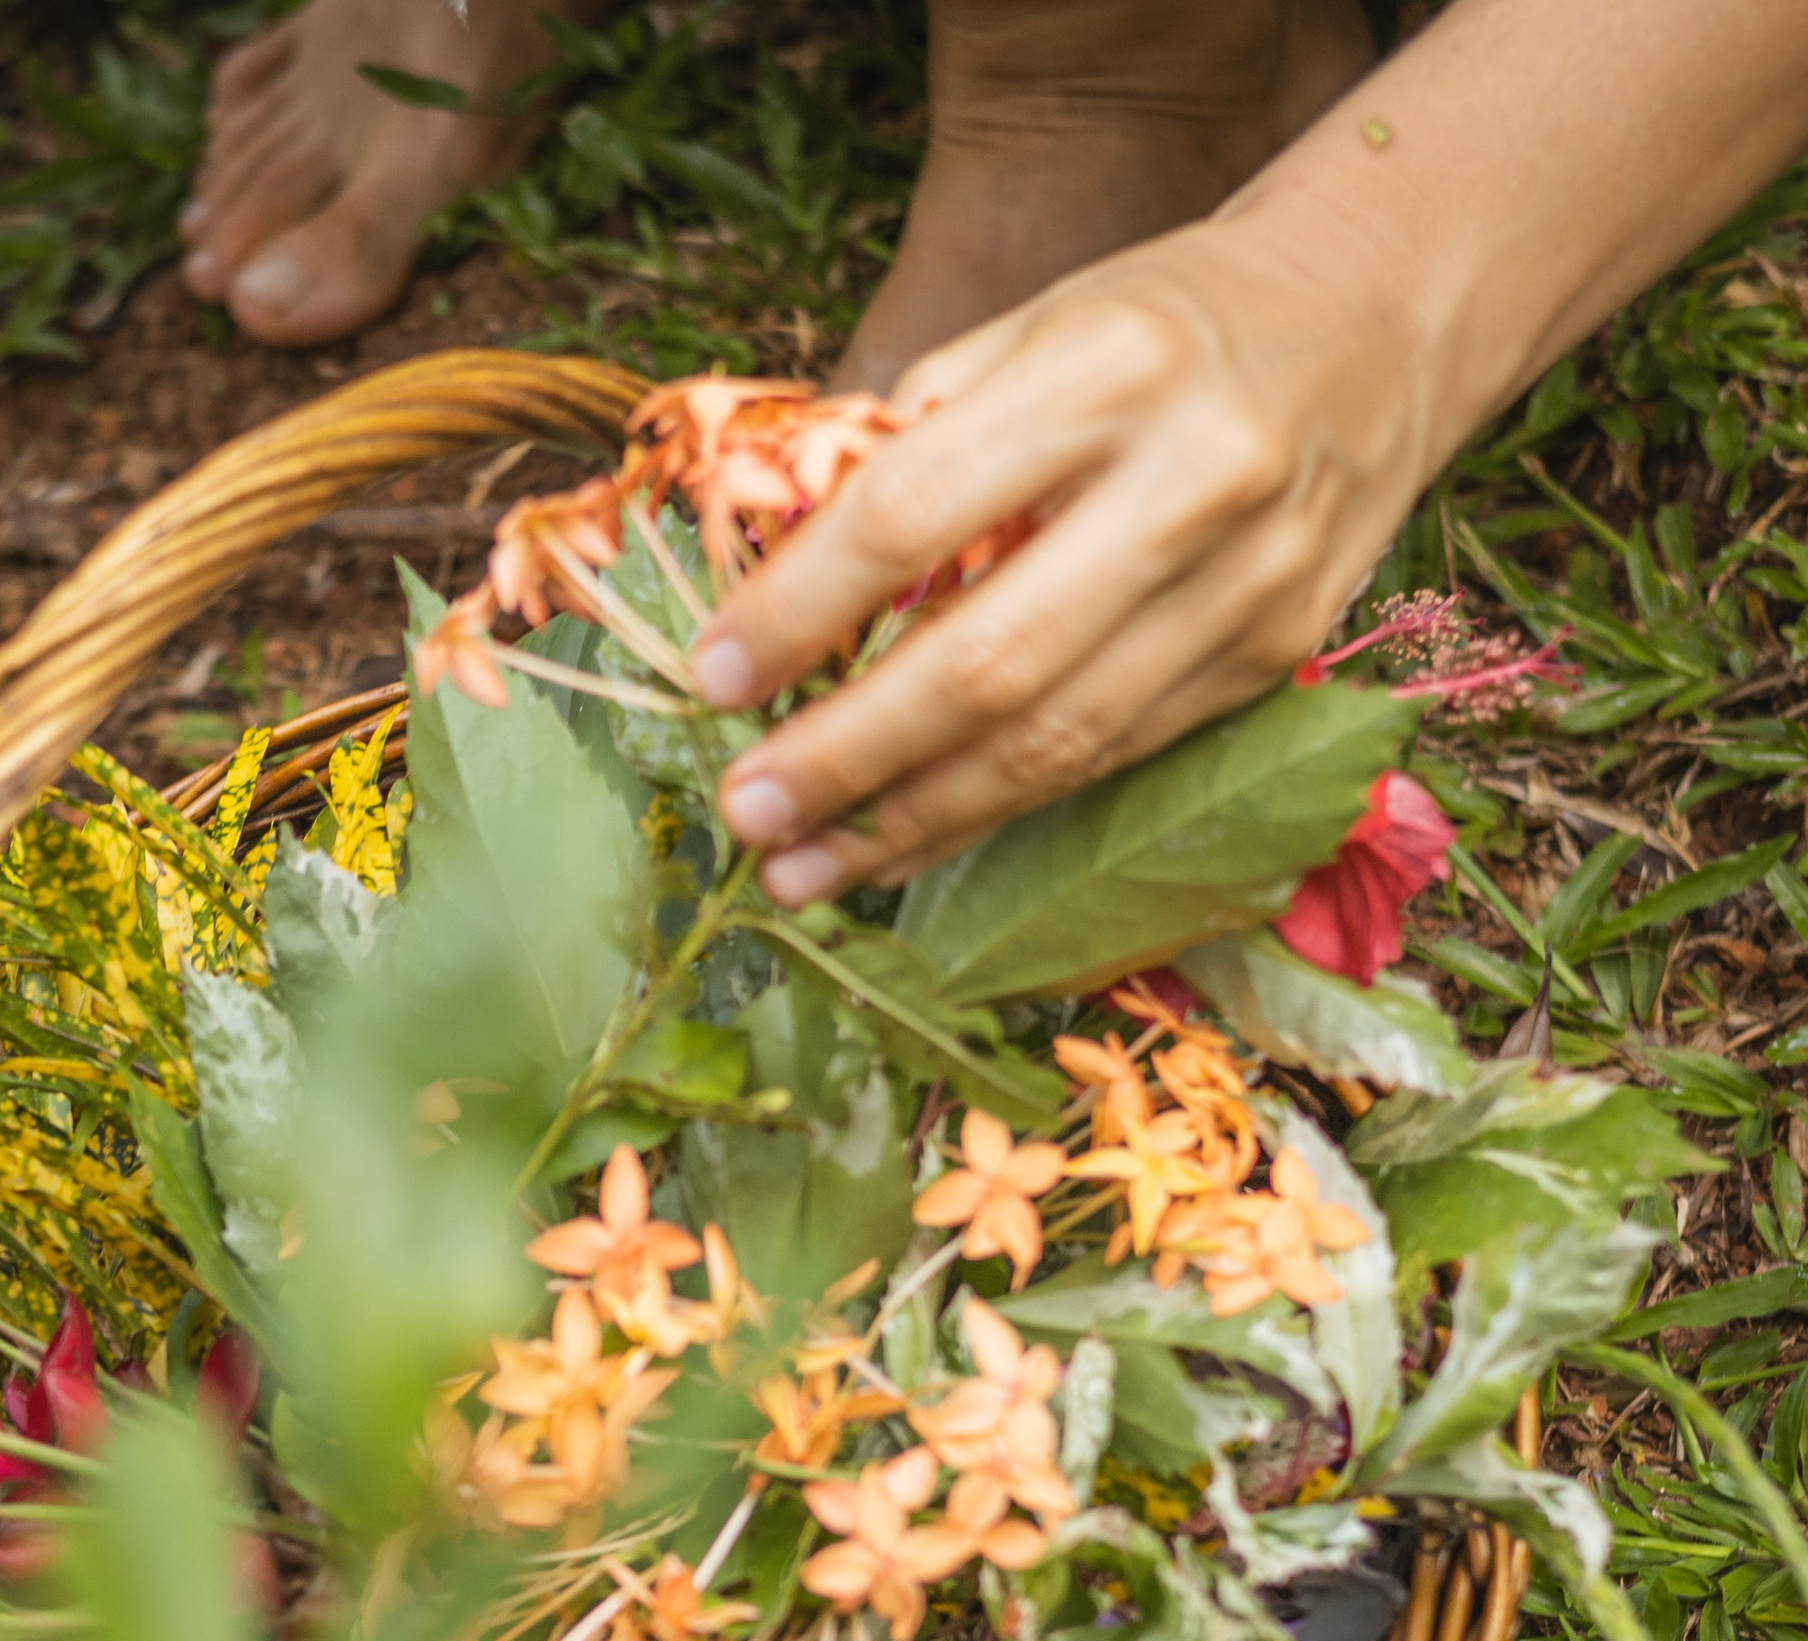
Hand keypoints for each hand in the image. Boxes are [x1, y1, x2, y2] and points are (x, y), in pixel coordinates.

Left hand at [695, 216, 1433, 905]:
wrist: (1383, 318)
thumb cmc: (1171, 321)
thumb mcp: (1042, 321)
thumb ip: (917, 433)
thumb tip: (775, 567)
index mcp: (1107, 367)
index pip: (917, 510)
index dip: (803, 609)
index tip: (710, 678)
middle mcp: (1192, 480)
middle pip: (989, 659)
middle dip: (850, 754)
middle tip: (746, 813)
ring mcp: (1245, 585)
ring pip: (1056, 742)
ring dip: (912, 822)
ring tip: (802, 868)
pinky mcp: (1269, 657)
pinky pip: (1110, 760)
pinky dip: (994, 815)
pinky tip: (904, 844)